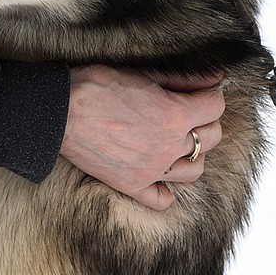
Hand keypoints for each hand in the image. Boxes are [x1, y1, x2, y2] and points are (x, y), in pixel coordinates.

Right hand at [59, 65, 225, 210]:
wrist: (59, 112)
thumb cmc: (96, 87)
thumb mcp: (142, 74)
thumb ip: (181, 78)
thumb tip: (214, 77)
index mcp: (175, 115)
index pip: (216, 107)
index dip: (210, 96)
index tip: (201, 93)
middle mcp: (169, 146)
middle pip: (211, 138)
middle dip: (206, 122)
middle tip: (189, 114)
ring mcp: (152, 170)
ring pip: (194, 171)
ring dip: (192, 155)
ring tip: (177, 143)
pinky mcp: (132, 185)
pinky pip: (161, 200)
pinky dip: (166, 192)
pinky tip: (159, 175)